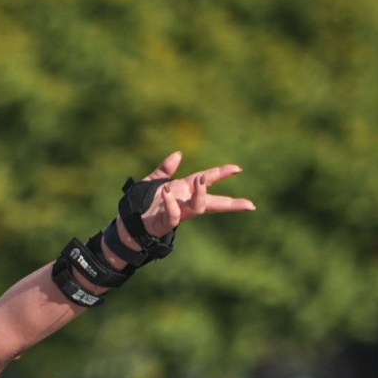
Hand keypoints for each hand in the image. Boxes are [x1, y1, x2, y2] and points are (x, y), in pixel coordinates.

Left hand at [128, 150, 254, 242]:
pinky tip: (167, 191)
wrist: (129, 223)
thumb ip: (166, 168)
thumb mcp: (154, 180)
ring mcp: (178, 213)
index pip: (208, 180)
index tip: (238, 169)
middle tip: (248, 204)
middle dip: (232, 204)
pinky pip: (174, 214)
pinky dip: (171, 202)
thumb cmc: (142, 203)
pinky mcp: (166, 222)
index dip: (222, 173)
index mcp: (185, 190)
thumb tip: (178, 154)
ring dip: (202, 193)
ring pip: (198, 207)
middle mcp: (186, 203)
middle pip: (214, 203)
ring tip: (200, 179)